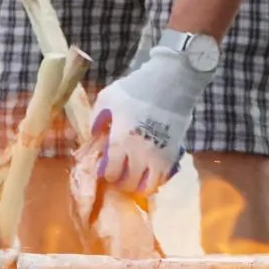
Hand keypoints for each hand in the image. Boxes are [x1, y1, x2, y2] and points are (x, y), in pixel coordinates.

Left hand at [90, 48, 214, 194]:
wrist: (170, 83)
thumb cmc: (135, 90)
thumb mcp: (107, 99)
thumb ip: (96, 119)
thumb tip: (93, 135)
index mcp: (121, 142)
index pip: (111, 173)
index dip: (106, 173)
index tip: (105, 168)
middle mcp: (140, 155)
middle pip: (129, 183)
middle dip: (121, 182)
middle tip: (119, 174)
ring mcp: (159, 156)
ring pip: (149, 186)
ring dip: (140, 185)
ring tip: (136, 176)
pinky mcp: (174, 154)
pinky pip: (165, 177)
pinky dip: (156, 179)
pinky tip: (151, 170)